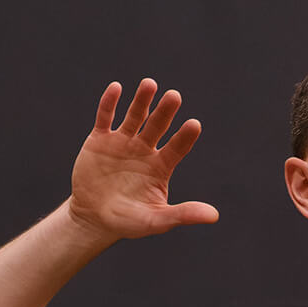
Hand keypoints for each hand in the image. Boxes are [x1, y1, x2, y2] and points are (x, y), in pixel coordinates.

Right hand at [67, 78, 219, 239]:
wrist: (93, 219)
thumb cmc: (128, 222)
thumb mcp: (157, 221)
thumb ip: (183, 214)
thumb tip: (214, 216)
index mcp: (162, 166)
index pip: (178, 147)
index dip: (185, 136)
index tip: (194, 124)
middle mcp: (145, 149)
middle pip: (158, 125)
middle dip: (165, 111)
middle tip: (174, 96)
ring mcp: (123, 142)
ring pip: (135, 116)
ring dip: (142, 100)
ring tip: (150, 84)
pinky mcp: (100, 140)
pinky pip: (105, 117)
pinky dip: (109, 103)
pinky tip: (116, 88)